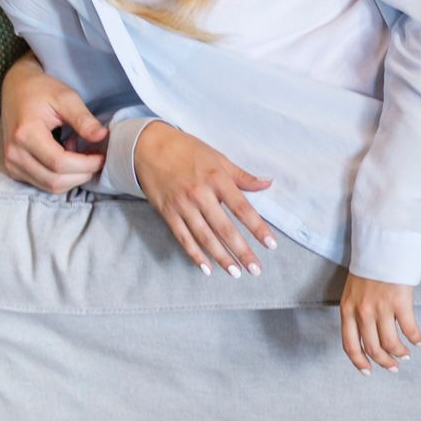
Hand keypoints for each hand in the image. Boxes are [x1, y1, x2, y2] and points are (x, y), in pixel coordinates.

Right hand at [0, 56, 106, 191]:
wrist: (16, 89)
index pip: (59, 163)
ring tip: (80, 154)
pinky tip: (66, 156)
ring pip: (50, 186)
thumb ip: (84, 119)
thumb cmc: (41, 91)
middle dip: (83, 174)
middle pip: (55, 180)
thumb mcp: (66, 98)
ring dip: (73, 177)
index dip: (86, 164)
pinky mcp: (14, 169)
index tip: (102, 155)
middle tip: (96, 157)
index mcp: (25, 134)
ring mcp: (11, 164)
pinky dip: (61, 177)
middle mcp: (14, 153)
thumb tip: (102, 136)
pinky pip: (43, 183)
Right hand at [132, 122, 275, 276]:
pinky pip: (183, 238)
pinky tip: (206, 268)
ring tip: (236, 273)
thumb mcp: (219, 158)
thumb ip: (243, 176)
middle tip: (256, 269)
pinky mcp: (167, 213)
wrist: (149, 147)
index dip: (257, 228)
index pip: (242, 208)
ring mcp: (182, 206)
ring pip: (204, 237)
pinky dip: (194, 254)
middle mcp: (200, 194)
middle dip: (241, 251)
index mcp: (217, 179)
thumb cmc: (188, 151)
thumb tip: (268, 184)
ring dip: (221, 257)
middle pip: (224, 228)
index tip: (271, 244)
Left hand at [340, 273, 420, 372]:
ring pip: (390, 343)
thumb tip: (368, 332)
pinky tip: (419, 340)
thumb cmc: (370, 265)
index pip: (350, 345)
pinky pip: (409, 329)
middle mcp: (362, 312)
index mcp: (348, 309)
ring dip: (400, 353)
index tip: (368, 371)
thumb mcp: (354, 290)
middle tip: (394, 367)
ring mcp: (381, 308)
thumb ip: (357, 310)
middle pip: (372, 348)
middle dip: (384, 362)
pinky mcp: (400, 302)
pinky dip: (415, 338)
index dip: (359, 362)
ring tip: (406, 355)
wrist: (383, 243)